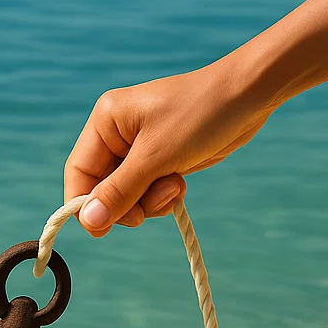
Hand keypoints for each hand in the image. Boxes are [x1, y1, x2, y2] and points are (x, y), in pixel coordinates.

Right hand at [64, 52, 276, 235]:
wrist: (248, 97)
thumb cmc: (200, 115)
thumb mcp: (156, 157)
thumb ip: (119, 191)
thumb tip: (88, 222)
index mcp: (106, 121)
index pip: (79, 172)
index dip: (85, 204)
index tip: (101, 230)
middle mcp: (118, 134)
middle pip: (103, 189)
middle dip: (127, 204)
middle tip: (148, 210)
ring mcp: (140, 149)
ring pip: (128, 196)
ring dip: (149, 202)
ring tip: (175, 185)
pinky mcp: (161, 159)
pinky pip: (148, 193)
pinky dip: (162, 197)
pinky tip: (180, 184)